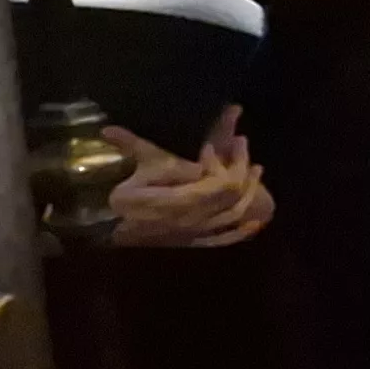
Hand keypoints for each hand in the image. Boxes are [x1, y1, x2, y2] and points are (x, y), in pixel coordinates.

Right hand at [106, 106, 270, 248]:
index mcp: (181, 201)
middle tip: (242, 145)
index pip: (219, 184)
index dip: (221, 163)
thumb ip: (137, 146)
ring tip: (257, 169)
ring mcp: (197, 233)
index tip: (208, 148)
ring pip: (234, 215)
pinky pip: (226, 239)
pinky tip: (257, 222)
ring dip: (251, 191)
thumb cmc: (125, 195)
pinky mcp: (196, 242)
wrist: (112, 229)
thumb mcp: (135, 168)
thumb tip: (124, 126)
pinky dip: (243, 230)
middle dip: (240, 168)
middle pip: (233, 196)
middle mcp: (195, 220)